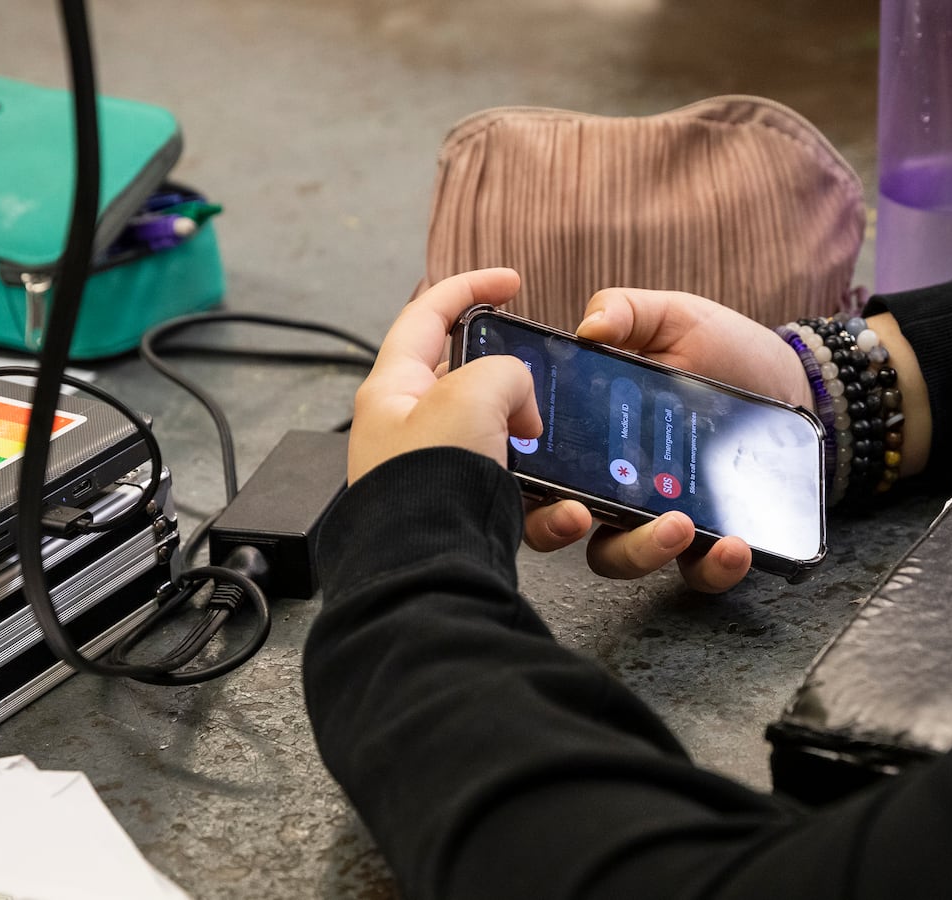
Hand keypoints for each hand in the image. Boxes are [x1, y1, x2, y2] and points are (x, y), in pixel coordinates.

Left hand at [347, 268, 540, 483]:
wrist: (431, 572)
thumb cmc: (427, 487)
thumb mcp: (472, 397)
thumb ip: (504, 372)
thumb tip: (521, 407)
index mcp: (392, 389)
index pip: (427, 316)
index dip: (469, 287)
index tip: (511, 282)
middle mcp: (407, 427)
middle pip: (466, 377)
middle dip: (510, 378)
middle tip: (538, 388)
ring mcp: (435, 467)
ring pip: (495, 432)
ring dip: (529, 438)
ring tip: (548, 453)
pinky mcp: (461, 504)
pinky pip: (511, 482)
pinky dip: (541, 489)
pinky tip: (559, 501)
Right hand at [523, 288, 810, 592]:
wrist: (793, 379)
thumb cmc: (724, 349)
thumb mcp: (673, 318)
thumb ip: (626, 311)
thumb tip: (589, 327)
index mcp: (588, 432)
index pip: (532, 461)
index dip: (512, 475)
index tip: (526, 471)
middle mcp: (610, 483)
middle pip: (559, 523)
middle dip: (555, 529)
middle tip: (580, 514)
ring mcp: (656, 517)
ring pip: (620, 558)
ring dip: (640, 551)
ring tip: (679, 524)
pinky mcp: (708, 540)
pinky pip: (697, 573)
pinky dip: (711, 568)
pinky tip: (732, 546)